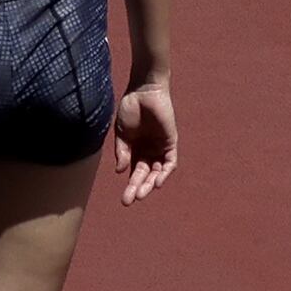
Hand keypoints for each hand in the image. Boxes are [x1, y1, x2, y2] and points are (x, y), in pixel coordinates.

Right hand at [112, 77, 176, 203]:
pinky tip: (158, 181)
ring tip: (141, 193)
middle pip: (145, 176)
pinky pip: (170, 162)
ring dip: (150, 184)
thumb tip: (120, 171)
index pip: (134, 174)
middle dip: (138, 188)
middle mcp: (148, 152)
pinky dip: (165, 172)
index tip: (124, 200)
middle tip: (129, 200)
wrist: (143, 91)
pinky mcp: (170, 142)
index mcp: (135, 151)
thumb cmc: (130, 109)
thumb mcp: (121, 133)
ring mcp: (160, 148)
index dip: (130, 186)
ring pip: (157, 172)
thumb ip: (122, 151)